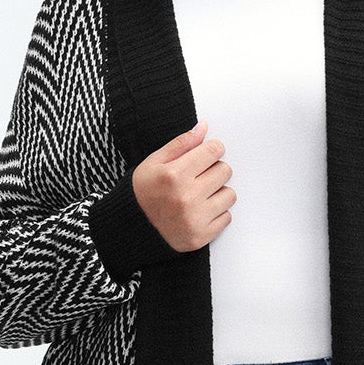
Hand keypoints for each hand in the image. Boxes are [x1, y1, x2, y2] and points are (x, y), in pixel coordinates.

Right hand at [131, 120, 234, 252]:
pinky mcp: (201, 236)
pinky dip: (216, 213)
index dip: (211, 150)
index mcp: (174, 175)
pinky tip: (200, 211)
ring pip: (229, 194)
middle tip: (199, 177)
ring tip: (200, 195)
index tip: (205, 155)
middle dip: (214, 170)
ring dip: (218, 192)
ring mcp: (195, 219)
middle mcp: (186, 197)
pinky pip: (226, 217)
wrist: (133, 228)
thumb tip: (203, 128)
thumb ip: (181, 144)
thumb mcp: (154, 162)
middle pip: (225, 171)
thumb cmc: (143, 193)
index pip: (213, 151)